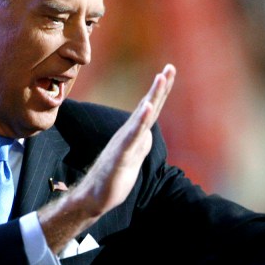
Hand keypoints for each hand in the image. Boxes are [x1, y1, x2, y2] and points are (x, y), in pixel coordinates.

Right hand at [75, 63, 175, 213]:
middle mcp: (129, 134)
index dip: (161, 91)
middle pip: (148, 106)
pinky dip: (140, 121)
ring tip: (161, 78)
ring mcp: (124, 143)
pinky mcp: (121, 156)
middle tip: (170, 67)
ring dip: (152, 96)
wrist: (93, 197)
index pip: (151, 109)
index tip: (169, 71)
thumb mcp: (134, 156)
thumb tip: (147, 131)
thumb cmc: (113, 177)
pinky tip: (147, 108)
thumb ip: (140, 141)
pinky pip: (132, 136)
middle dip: (160, 87)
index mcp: (134, 134)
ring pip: (141, 117)